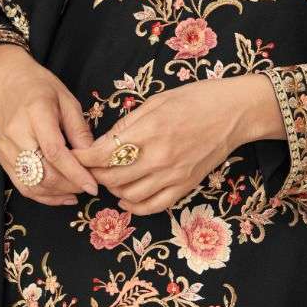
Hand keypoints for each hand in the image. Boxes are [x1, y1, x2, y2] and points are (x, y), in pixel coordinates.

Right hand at [0, 42, 98, 205]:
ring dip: (57, 194)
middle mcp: (16, 133)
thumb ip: (79, 129)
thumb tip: (92, 157)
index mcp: (35, 113)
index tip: (93, 185)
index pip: (54, 151)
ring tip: (77, 191)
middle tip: (89, 187)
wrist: (5, 81)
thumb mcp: (66, 99)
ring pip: (32, 184)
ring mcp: (6, 148)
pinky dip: (43, 195)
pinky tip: (61, 195)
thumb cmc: (39, 86)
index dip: (75, 172)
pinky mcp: (2, 158)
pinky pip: (22, 185)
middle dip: (69, 185)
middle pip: (43, 172)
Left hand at [78, 73, 285, 215]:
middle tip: (89, 167)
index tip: (72, 156)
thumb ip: (128, 124)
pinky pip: (153, 206)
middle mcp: (158, 157)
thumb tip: (103, 143)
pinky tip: (126, 199)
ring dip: (113, 190)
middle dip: (94, 174)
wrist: (235, 112)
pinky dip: (135, 207)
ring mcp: (173, 175)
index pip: (102, 154)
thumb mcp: (157, 101)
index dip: (81, 158)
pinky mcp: (185, 186)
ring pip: (128, 195)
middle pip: (111, 178)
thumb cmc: (196, 99)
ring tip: (109, 179)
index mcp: (149, 131)